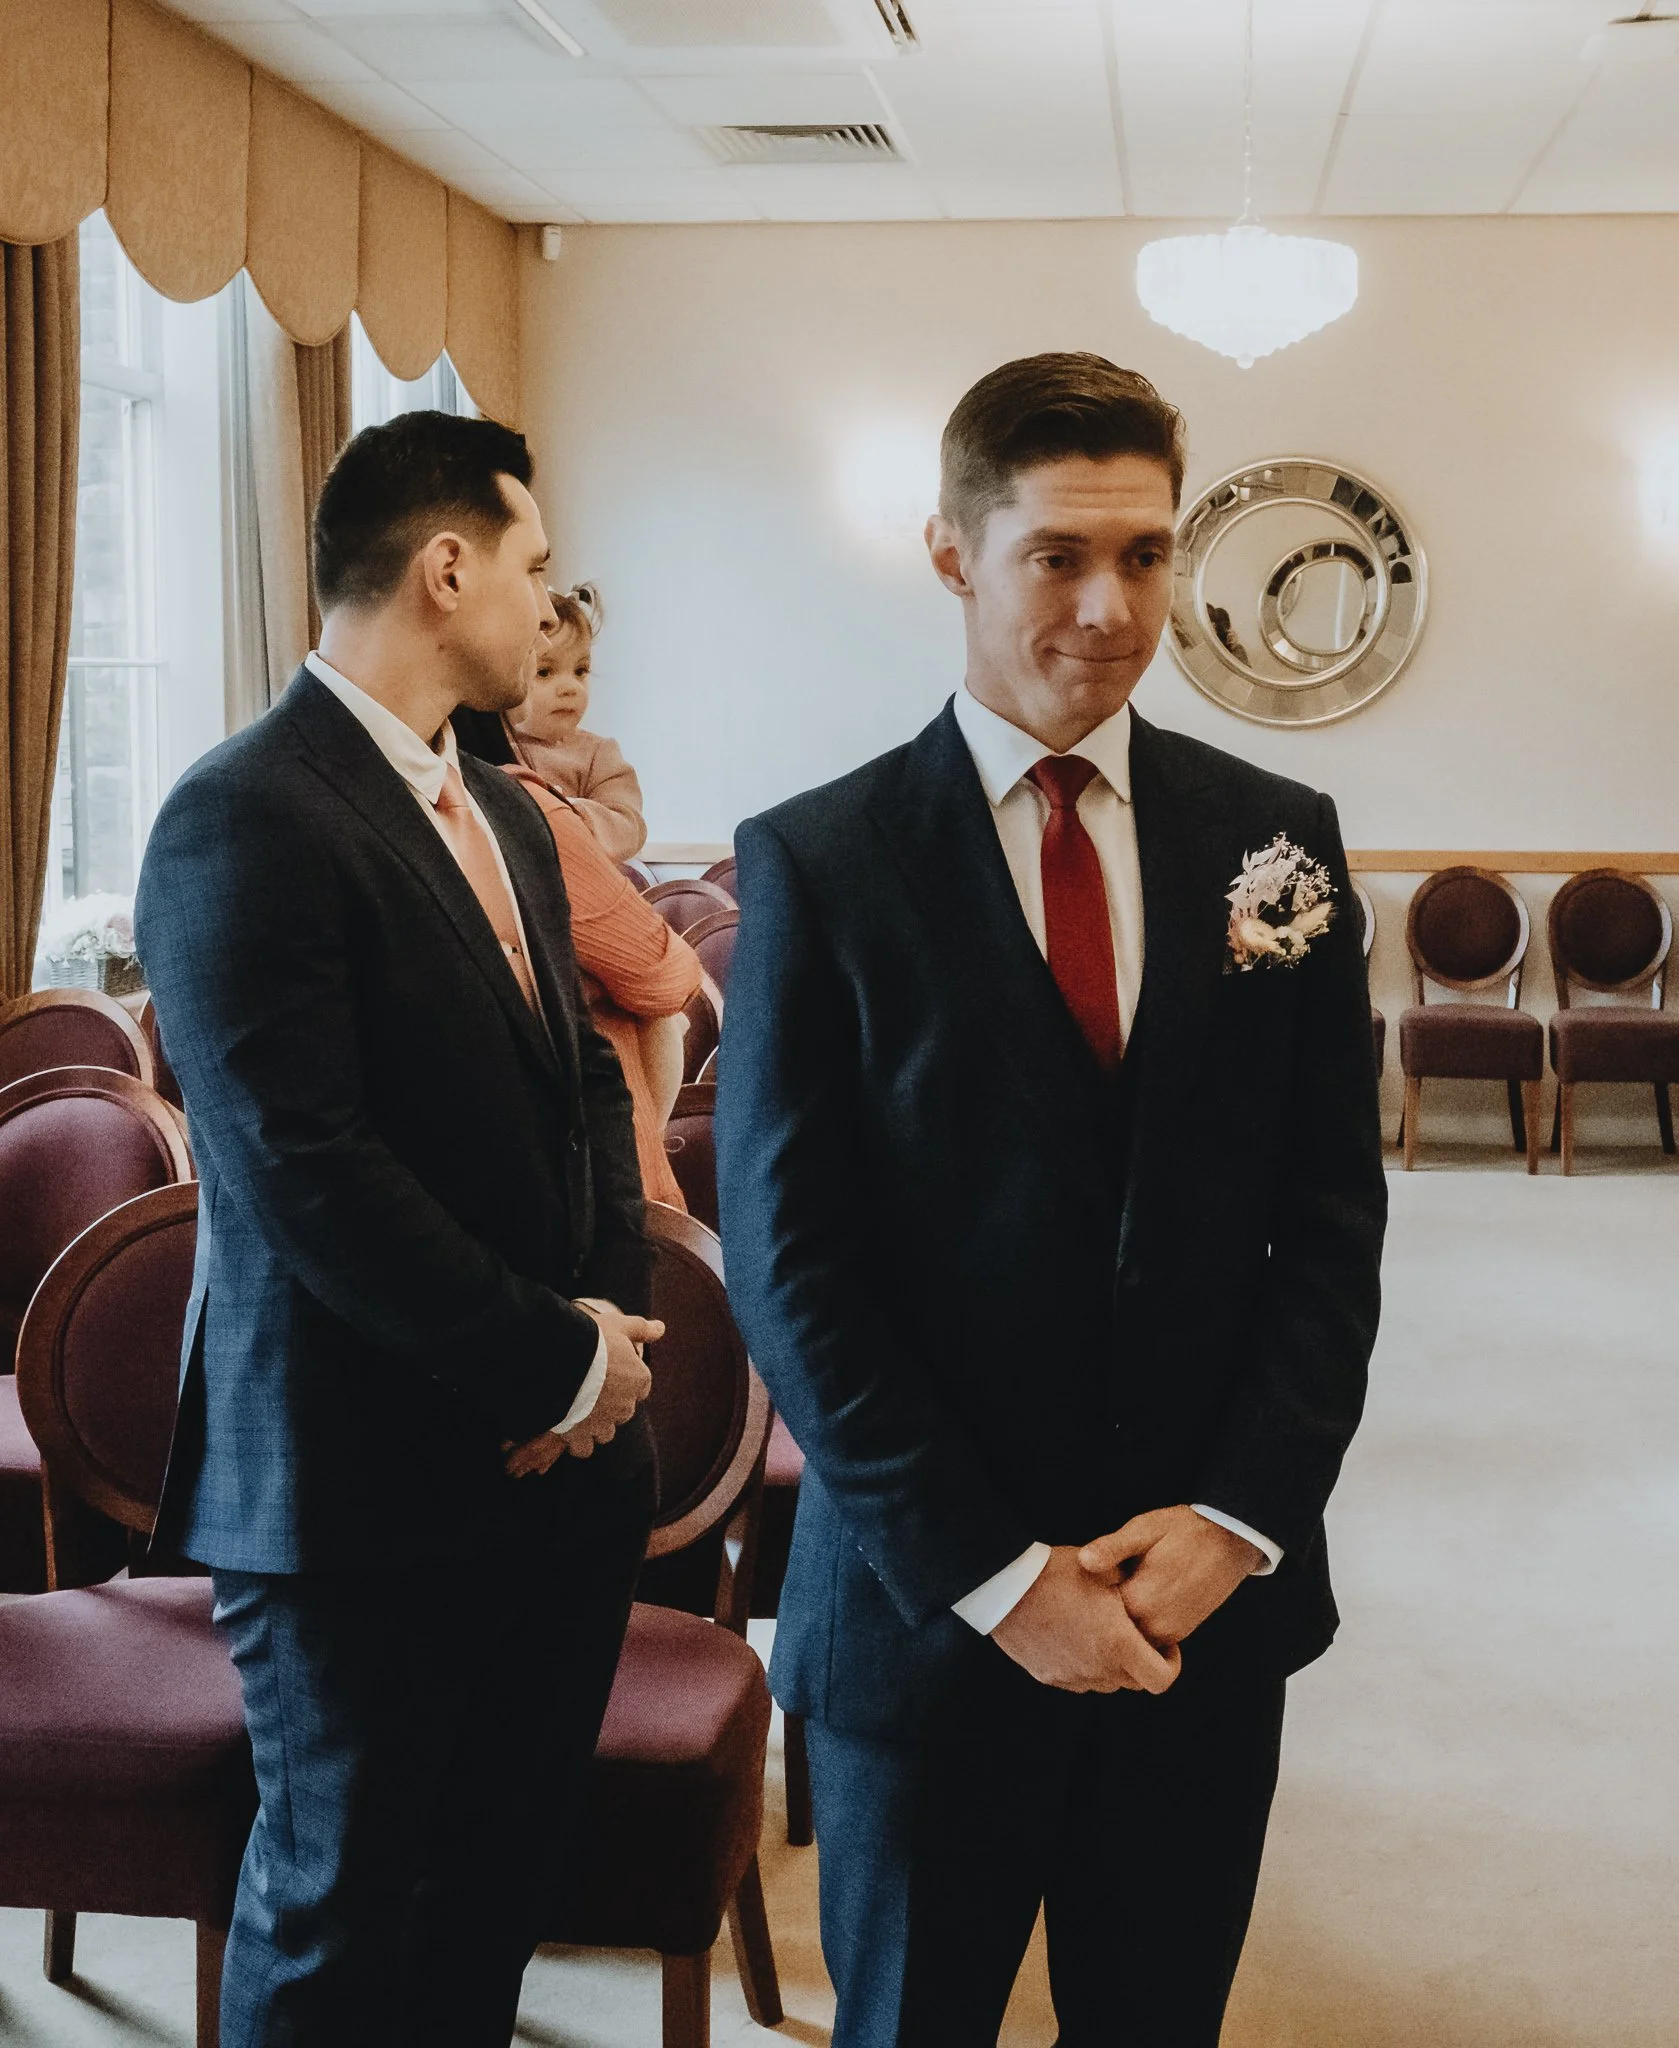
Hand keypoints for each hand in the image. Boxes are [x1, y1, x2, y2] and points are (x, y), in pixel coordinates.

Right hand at [503, 1305, 661, 1475]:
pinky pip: (584, 1448)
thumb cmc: (592, 1340)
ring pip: (606, 1432)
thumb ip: (641, 1329)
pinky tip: (569, 1428)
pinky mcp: (580, 1435)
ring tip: (578, 1408)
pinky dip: (578, 1442)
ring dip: (596, 1424)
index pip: (641, 1387)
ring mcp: (603, 1423)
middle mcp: (625, 1406)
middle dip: (610, 1404)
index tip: (609, 1372)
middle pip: (623, 1410)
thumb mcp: (619, 1326)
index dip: (625, 1380)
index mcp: (638, 1380)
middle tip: (590, 1388)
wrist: (560, 1361)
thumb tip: (660, 1328)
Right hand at [989, 1546, 1180, 1695]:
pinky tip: (1074, 1635)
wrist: (1005, 1585)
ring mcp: (1072, 1676)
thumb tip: (1146, 1596)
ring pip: (1106, 1682)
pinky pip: (1079, 1679)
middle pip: (1135, 1683)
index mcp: (1118, 1644)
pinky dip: (1085, 1664)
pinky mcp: (1049, 1676)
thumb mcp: (1106, 1570)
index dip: (1171, 1664)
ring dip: (1112, 1664)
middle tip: (1132, 1633)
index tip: (1163, 1643)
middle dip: (1142, 1661)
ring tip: (1100, 1631)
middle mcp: (1098, 1669)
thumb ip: (1134, 1589)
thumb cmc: (1058, 1573)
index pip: (1162, 1680)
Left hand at [1078, 1506, 1262, 1649]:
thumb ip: (1113, 1547)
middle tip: (1096, 1585)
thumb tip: (1083, 1560)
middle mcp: (1153, 1623)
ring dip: (1117, 1622)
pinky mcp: (1179, 1634)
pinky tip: (1133, 1600)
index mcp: (1139, 1598)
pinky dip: (1135, 1626)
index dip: (1082, 1597)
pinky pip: (1147, 1639)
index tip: (1079, 1582)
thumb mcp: (1144, 1528)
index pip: (1093, 1612)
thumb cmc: (1184, 1529)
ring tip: (1116, 1590)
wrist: (1230, 1541)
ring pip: (1128, 1638)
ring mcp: (1169, 1633)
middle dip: (1097, 1614)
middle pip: (1108, 1630)